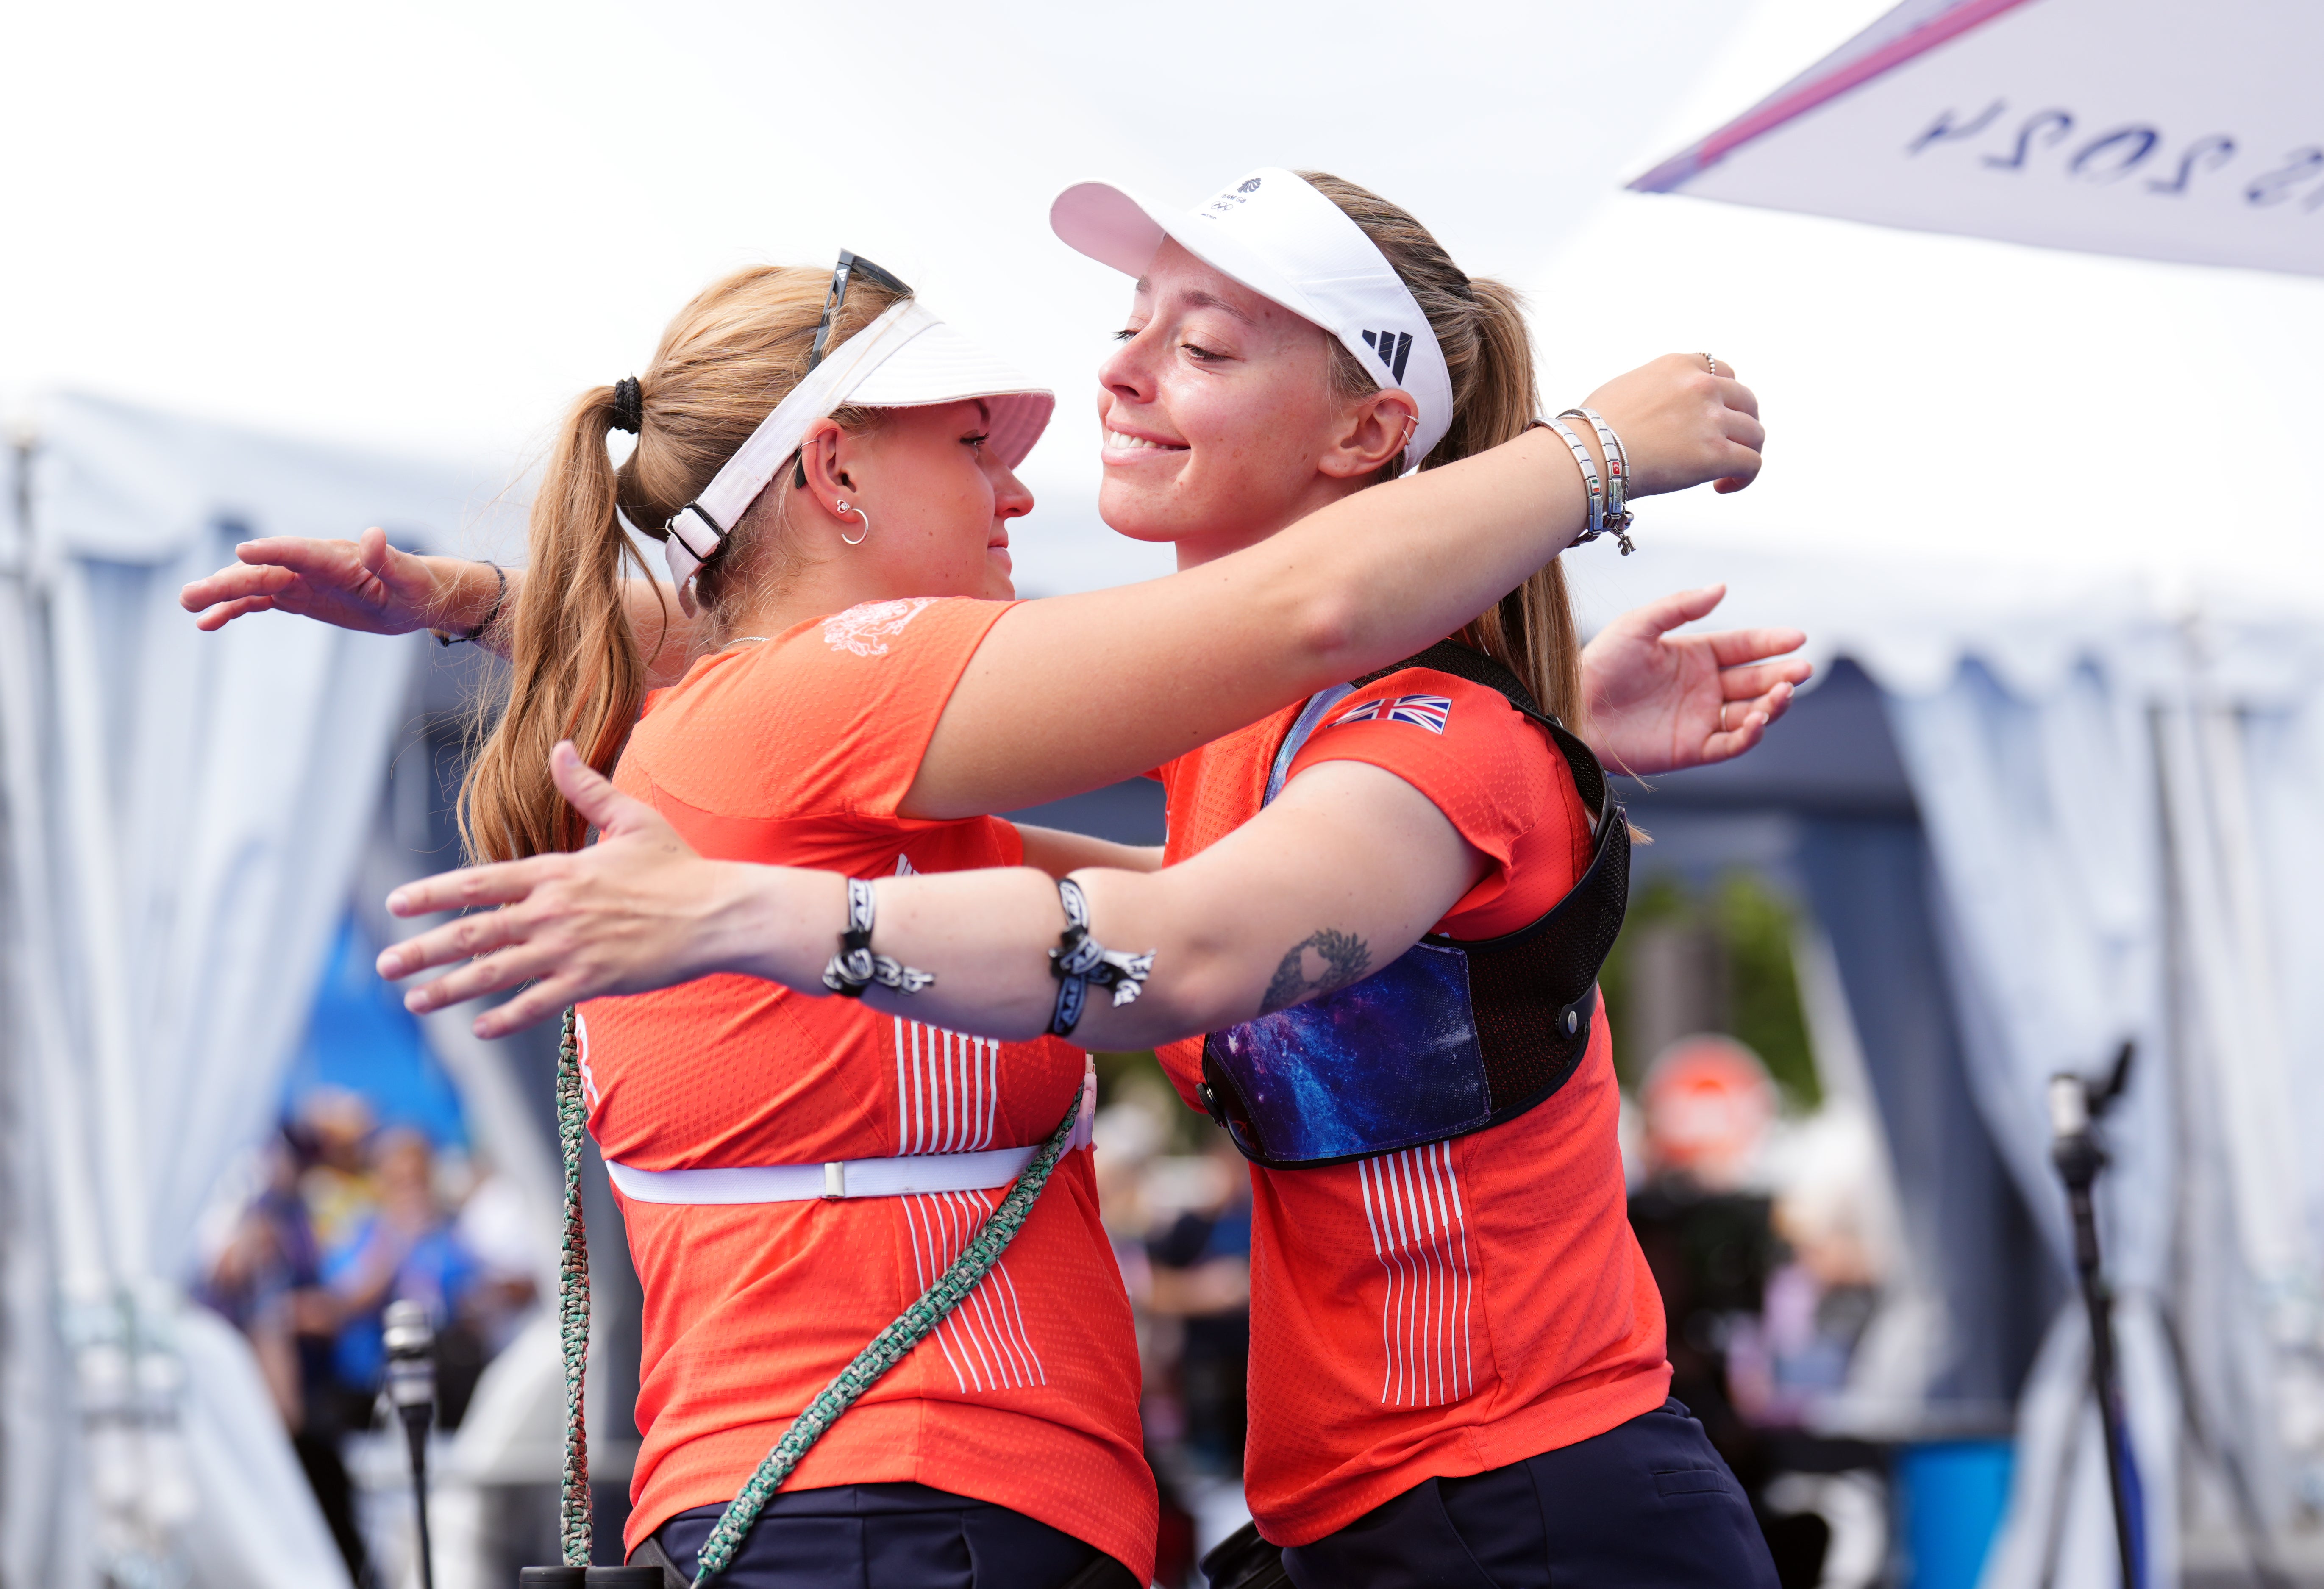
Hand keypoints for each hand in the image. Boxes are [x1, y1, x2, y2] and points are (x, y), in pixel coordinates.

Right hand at [179, 526, 460, 634]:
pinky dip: (233, 610)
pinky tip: (207, 622)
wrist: (413, 596)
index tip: (244, 551)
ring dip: (221, 595)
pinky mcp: (297, 596)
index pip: (301, 552)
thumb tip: (375, 535)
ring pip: (253, 585)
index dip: (274, 550)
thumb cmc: (415, 586)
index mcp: (337, 558)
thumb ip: (388, 560)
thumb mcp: (408, 578)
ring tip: (188, 605)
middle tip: (191, 594)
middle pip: (264, 571)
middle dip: (229, 581)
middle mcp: (311, 565)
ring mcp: (300, 580)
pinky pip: (259, 601)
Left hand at [377, 743, 759, 1036]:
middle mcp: (554, 911)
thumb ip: (587, 788)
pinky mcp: (592, 981)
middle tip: (385, 965)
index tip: (395, 905)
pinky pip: (536, 1004)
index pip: (479, 882)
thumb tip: (559, 748)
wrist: (718, 913)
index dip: (433, 894)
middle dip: (423, 951)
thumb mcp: (632, 819)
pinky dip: (504, 1017)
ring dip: (449, 989)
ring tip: (415, 1000)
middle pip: (474, 933)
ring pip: (495, 974)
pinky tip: (479, 1026)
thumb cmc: (678, 866)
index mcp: (558, 871)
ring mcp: (570, 949)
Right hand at [1579, 354, 1763, 496]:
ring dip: (1744, 452)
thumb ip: (1655, 390)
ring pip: (1754, 433)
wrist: (1587, 455)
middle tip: (1726, 445)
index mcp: (1678, 365)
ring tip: (1725, 472)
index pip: (1721, 371)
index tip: (1713, 415)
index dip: (1723, 396)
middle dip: (1740, 424)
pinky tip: (1723, 487)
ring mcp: (1711, 419)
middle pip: (1746, 400)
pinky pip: (1751, 463)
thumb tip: (1657, 411)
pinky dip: (1744, 477)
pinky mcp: (1716, 454)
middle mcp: (1700, 386)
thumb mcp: (1626, 387)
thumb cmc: (1591, 430)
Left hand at [1579, 586, 1810, 774]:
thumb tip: (1722, 587)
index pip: (1744, 646)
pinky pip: (1731, 744)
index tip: (1796, 638)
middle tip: (1801, 668)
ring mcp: (1701, 718)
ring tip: (1783, 691)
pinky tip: (1758, 719)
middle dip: (1782, 673)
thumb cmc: (1600, 664)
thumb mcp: (1637, 625)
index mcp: (1696, 654)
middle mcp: (1704, 686)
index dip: (1771, 642)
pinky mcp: (1692, 749)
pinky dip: (1750, 734)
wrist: (1573, 708)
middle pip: (1755, 679)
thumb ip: (1680, 607)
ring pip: (1751, 712)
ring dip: (1772, 703)